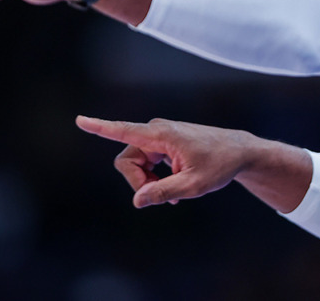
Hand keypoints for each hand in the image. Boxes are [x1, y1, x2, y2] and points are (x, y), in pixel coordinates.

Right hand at [75, 115, 253, 208]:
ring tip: (172, 195)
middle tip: (164, 198)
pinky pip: (146, 163)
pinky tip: (172, 190)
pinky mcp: (164, 143)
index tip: (80, 120)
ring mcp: (160, 136)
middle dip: (138, 182)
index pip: (124, 131)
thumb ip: (164, 192)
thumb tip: (137, 200)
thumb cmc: (220, 165)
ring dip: (148, 182)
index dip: (100, 128)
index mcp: (162, 135)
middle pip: (127, 161)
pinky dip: (154, 178)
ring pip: (136, 164)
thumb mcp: (194, 185)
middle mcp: (157, 131)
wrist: (239, 152)